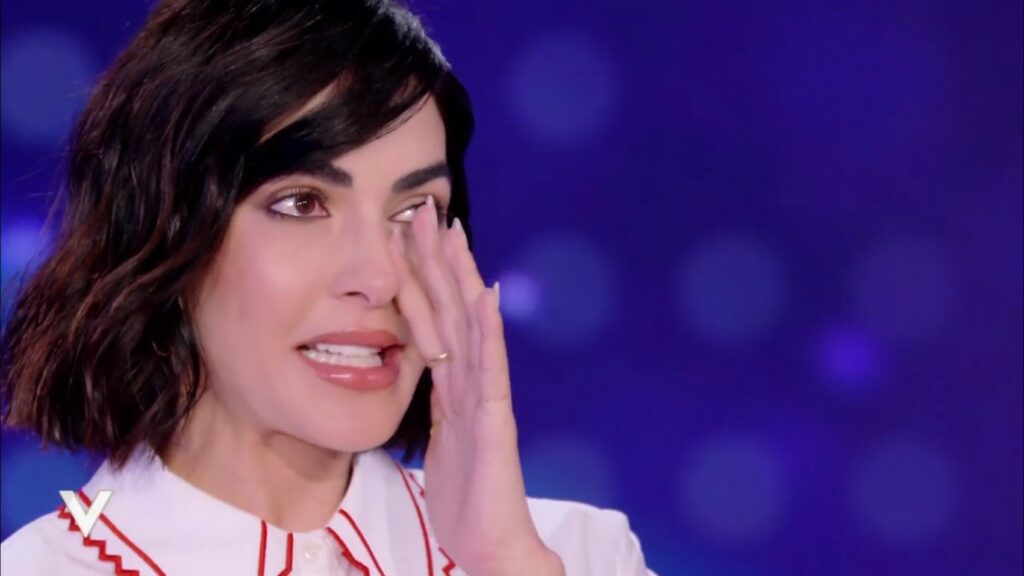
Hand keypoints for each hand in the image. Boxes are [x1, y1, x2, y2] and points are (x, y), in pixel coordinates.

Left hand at [387, 196, 562, 575]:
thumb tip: (424, 372)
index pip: (434, 321)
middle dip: (437, 260)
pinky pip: (489, 368)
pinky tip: (486, 295)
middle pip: (451, 310)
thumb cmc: (467, 499)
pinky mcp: (494, 419)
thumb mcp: (440, 440)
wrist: (492, 544)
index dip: (420, 278)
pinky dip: (488, 330)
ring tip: (452, 234)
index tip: (405, 235)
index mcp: (454, 387)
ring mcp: (486, 397)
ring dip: (460, 278)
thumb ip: (437, 403)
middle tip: (422, 209)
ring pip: (471, 327)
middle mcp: (472, 382)